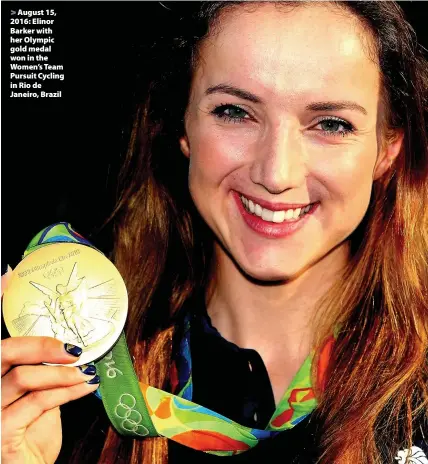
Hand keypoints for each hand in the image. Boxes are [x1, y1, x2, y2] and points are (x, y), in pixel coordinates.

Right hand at [1, 267, 99, 463]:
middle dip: (40, 344)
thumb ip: (44, 367)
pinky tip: (86, 386)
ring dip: (62, 373)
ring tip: (87, 371)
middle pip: (3, 351)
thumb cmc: (35, 429)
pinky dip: (67, 391)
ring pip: (23, 377)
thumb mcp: (40, 392)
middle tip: (73, 347)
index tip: (10, 275)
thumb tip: (71, 341)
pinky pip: (37, 402)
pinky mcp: (1, 432)